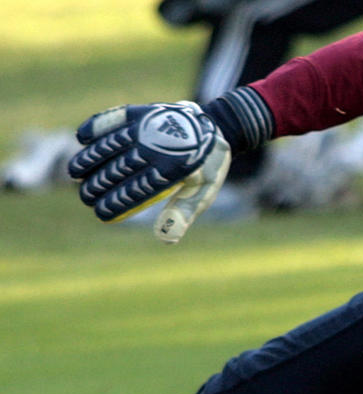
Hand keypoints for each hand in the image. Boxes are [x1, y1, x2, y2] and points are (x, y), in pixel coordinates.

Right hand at [68, 101, 229, 242]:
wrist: (216, 127)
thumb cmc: (206, 167)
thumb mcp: (203, 192)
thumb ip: (182, 213)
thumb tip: (166, 239)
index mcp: (174, 170)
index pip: (137, 190)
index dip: (116, 203)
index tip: (100, 214)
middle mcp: (158, 147)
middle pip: (119, 168)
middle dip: (98, 184)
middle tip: (84, 197)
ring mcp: (149, 127)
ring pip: (112, 143)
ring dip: (90, 157)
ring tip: (74, 172)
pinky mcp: (144, 112)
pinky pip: (116, 117)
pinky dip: (98, 125)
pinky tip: (82, 137)